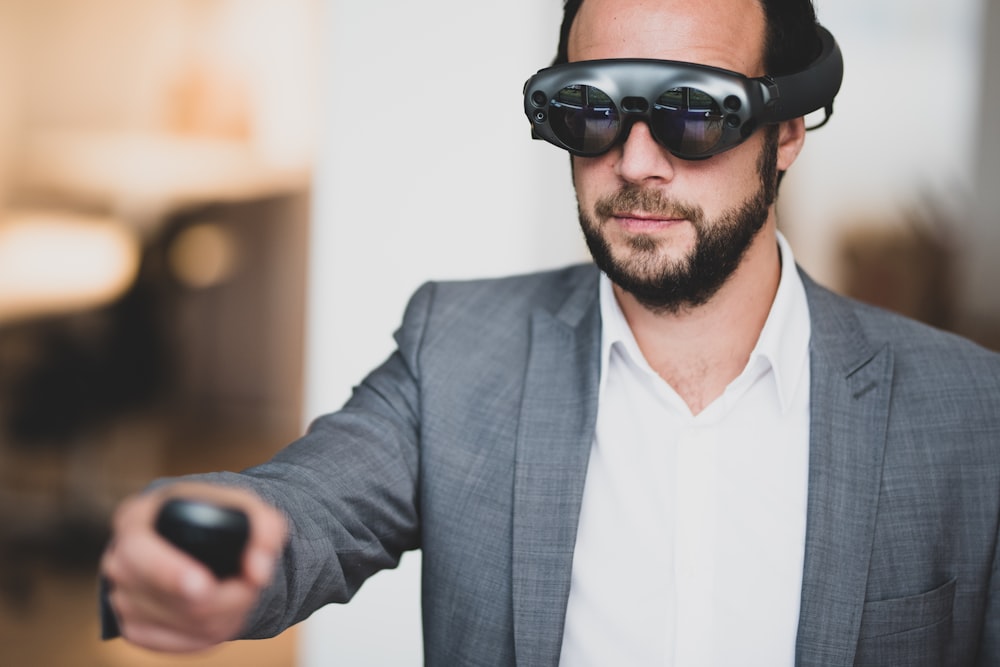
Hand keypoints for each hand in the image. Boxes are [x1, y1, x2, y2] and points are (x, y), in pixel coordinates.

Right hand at [100, 482, 286, 652]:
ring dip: (224, 616)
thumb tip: (259, 572)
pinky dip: (210, 634)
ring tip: (243, 594)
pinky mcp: (132, 628)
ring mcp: (121, 599)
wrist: (198, 535)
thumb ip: (264, 528)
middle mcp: (118, 560)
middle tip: (251, 589)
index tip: (203, 586)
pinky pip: (177, 645)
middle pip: (168, 598)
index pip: (139, 551)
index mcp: (136, 519)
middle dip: (222, 599)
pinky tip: (225, 614)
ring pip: (180, 624)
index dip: (170, 573)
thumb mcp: (246, 507)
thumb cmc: (219, 516)